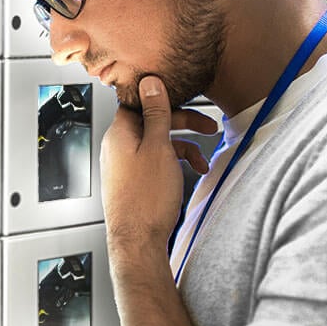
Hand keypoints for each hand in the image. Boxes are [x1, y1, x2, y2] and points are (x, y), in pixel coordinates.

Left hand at [101, 75, 217, 256]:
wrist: (138, 243)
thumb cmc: (146, 200)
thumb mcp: (158, 147)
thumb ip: (156, 114)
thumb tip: (149, 83)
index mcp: (119, 133)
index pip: (140, 102)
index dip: (164, 99)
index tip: (187, 100)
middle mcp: (117, 147)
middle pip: (152, 122)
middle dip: (183, 124)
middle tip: (209, 126)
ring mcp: (124, 165)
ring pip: (156, 144)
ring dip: (183, 147)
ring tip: (203, 160)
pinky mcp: (133, 181)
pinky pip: (154, 162)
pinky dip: (174, 163)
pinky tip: (190, 173)